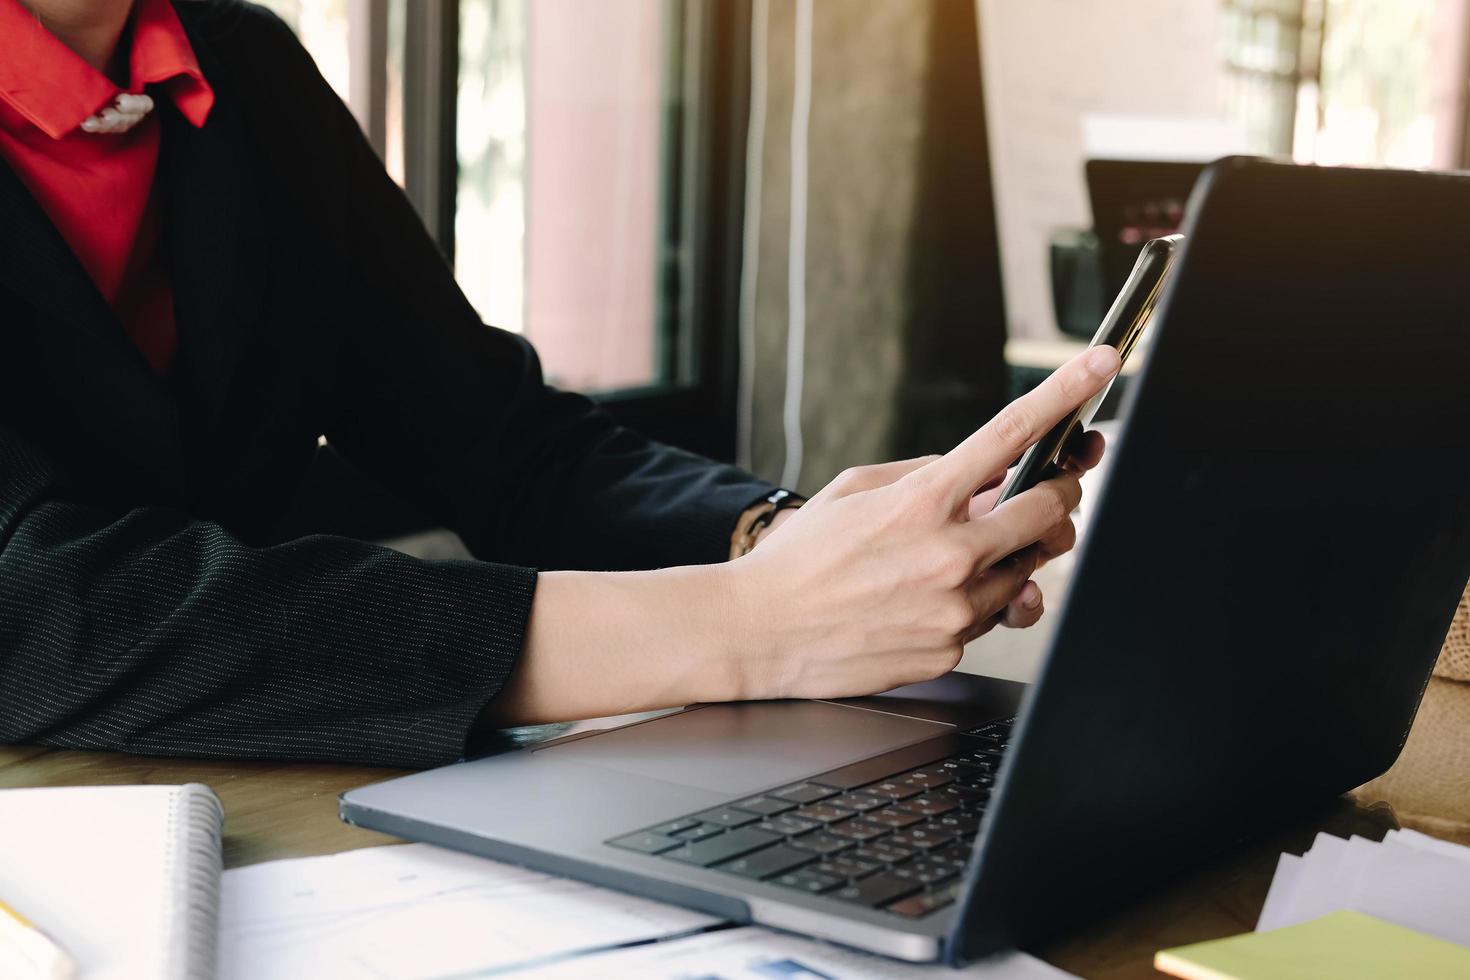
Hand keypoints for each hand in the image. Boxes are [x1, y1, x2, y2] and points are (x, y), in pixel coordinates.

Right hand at [722, 346, 1119, 700]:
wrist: (758, 632)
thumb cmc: (799, 559)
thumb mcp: (853, 491)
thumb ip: (922, 476)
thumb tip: (975, 473)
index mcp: (922, 501)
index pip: (1010, 434)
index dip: (1064, 393)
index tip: (1099, 364)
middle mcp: (947, 554)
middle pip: (1050, 512)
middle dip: (1054, 497)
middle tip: (1044, 492)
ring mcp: (953, 607)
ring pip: (1026, 571)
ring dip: (1009, 556)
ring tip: (956, 557)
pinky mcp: (949, 649)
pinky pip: (988, 618)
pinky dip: (971, 603)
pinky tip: (925, 600)